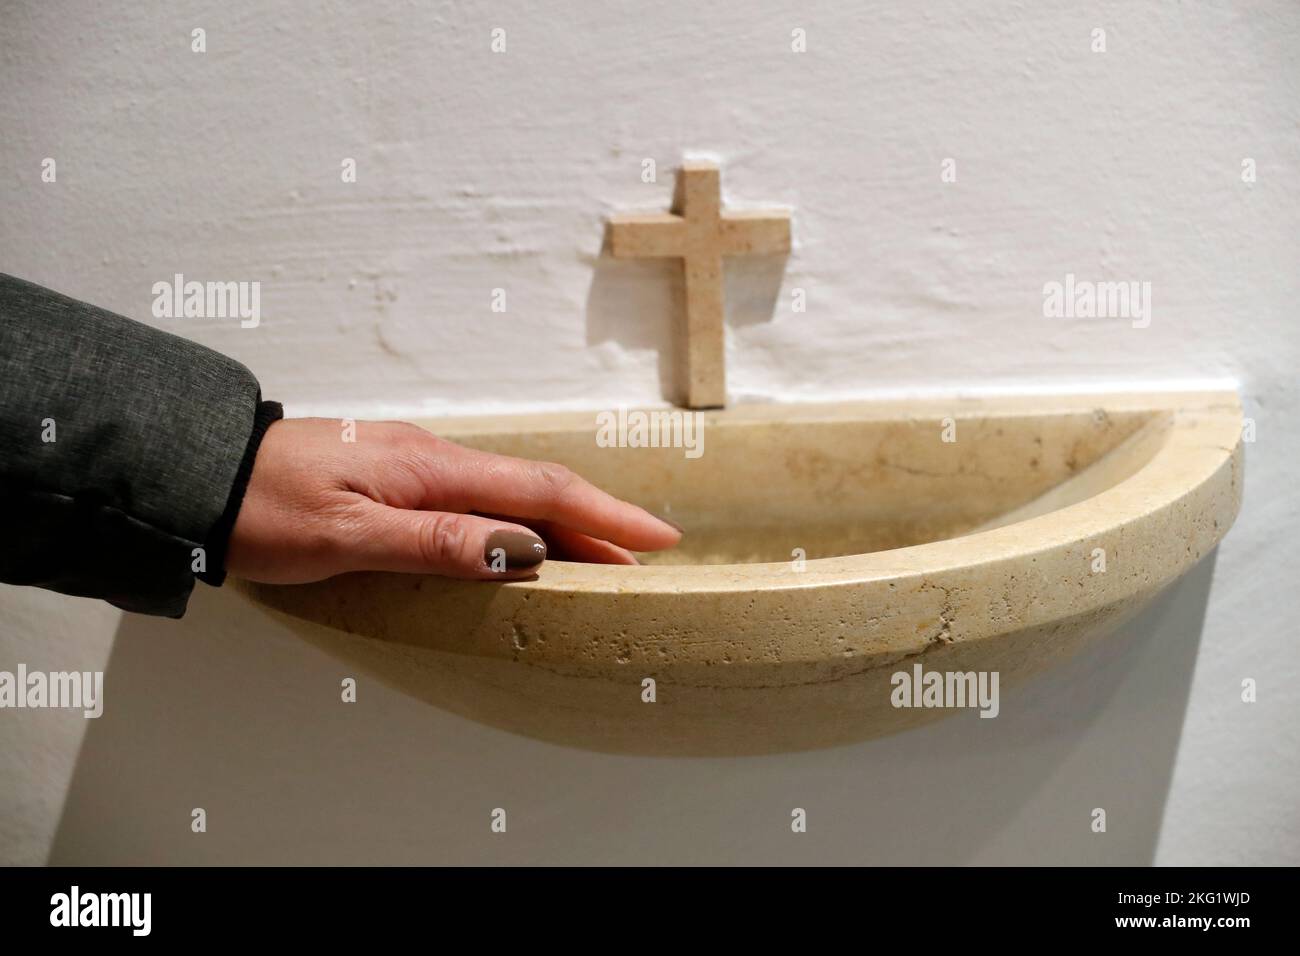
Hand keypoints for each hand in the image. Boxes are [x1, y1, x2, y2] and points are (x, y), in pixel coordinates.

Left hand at [224, 418, 681, 582]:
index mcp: (429, 468)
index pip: (539, 491)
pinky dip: (518, 520)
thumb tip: (520, 546)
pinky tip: (523, 542)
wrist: (199, 475)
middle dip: (597, 520)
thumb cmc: (261, 509)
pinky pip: (477, 497)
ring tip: (601, 556)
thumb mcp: (346, 537)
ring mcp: (415, 465)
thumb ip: (436, 540)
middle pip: (535, 489)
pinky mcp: (396, 477)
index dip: (604, 515)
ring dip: (561, 522)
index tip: (657, 535)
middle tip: (645, 555)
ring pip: (508, 493)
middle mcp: (432, 458)